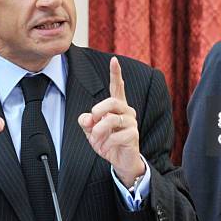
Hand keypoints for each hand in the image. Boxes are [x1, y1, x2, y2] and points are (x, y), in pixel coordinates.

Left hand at [78, 57, 144, 186]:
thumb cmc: (107, 142)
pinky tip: (105, 148)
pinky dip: (106, 143)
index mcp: (117, 107)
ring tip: (95, 140)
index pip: (117, 87)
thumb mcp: (91, 131)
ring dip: (99, 131)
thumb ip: (86, 121)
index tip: (114, 60)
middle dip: (98, 110)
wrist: (121, 161)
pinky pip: (116, 136)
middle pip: (112, 102)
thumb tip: (86, 118)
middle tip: (91, 121)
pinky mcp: (133, 135)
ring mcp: (131, 122)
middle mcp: (126, 111)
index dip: (115, 73)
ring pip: (112, 120)